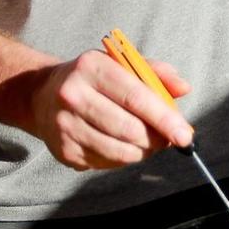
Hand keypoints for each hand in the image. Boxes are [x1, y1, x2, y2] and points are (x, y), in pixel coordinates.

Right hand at [26, 50, 193, 169]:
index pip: (135, 97)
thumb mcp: (119, 65)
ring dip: (142, 151)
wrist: (42, 95)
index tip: (185, 134)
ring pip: (119, 151)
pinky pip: (106, 163)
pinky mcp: (63, 150)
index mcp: (91, 67)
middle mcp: (73, 95)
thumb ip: (154, 73)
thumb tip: (183, 87)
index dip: (164, 119)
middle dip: (156, 139)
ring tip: (146, 142)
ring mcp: (65, 125)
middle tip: (167, 138)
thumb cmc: (92, 79)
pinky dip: (123, 158)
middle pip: (129, 129)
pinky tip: (121, 145)